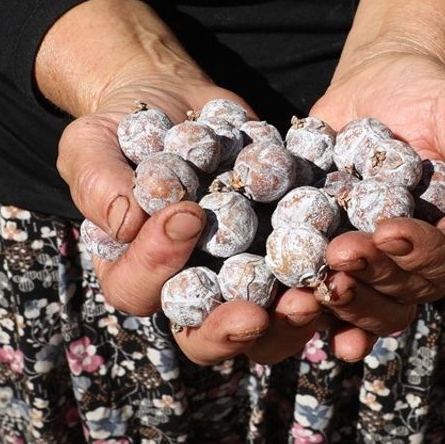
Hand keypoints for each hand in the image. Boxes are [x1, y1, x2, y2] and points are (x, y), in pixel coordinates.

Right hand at [43, 0, 319, 365]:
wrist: (180, 106)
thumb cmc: (122, 129)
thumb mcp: (92, 144)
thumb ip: (98, 182)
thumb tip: (127, 221)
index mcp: (134, 274)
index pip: (139, 290)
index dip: (159, 265)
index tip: (187, 215)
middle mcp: (191, 291)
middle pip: (207, 337)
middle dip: (233, 329)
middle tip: (257, 314)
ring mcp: (244, 279)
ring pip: (270, 325)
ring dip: (293, 319)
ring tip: (313, 294)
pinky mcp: (288, 255)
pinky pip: (314, 279)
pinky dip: (336, 276)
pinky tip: (352, 257)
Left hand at [308, 49, 444, 355]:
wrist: (378, 84)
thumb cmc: (431, 94)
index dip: (422, 252)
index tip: (387, 231)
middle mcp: (432, 258)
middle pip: (410, 288)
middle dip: (375, 273)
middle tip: (340, 251)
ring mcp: (388, 264)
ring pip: (376, 304)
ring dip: (348, 300)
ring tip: (318, 278)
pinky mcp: (346, 261)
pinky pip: (338, 300)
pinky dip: (323, 316)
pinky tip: (300, 313)